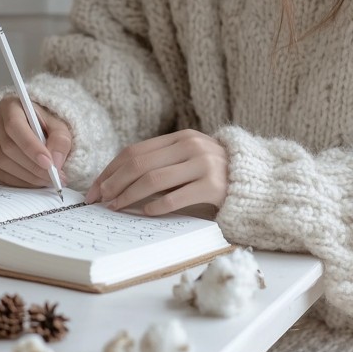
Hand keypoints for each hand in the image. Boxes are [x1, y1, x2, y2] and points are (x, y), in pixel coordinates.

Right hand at [0, 96, 71, 187]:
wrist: (33, 130)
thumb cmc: (44, 125)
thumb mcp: (59, 126)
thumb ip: (60, 140)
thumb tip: (55, 162)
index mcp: (10, 106)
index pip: (15, 126)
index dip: (31, 146)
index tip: (49, 163)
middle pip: (9, 147)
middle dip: (34, 166)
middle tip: (54, 177)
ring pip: (3, 163)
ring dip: (28, 176)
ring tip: (48, 180)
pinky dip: (19, 182)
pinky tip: (34, 182)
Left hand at [85, 129, 227, 214]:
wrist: (256, 181)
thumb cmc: (214, 175)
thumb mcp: (188, 160)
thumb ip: (161, 164)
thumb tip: (115, 184)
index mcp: (181, 138)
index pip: (135, 151)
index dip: (111, 170)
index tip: (96, 187)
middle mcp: (191, 146)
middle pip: (139, 164)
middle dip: (113, 182)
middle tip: (99, 199)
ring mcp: (204, 165)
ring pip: (153, 180)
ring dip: (128, 195)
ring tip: (116, 207)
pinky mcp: (213, 186)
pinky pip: (175, 198)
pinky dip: (156, 206)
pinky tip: (144, 213)